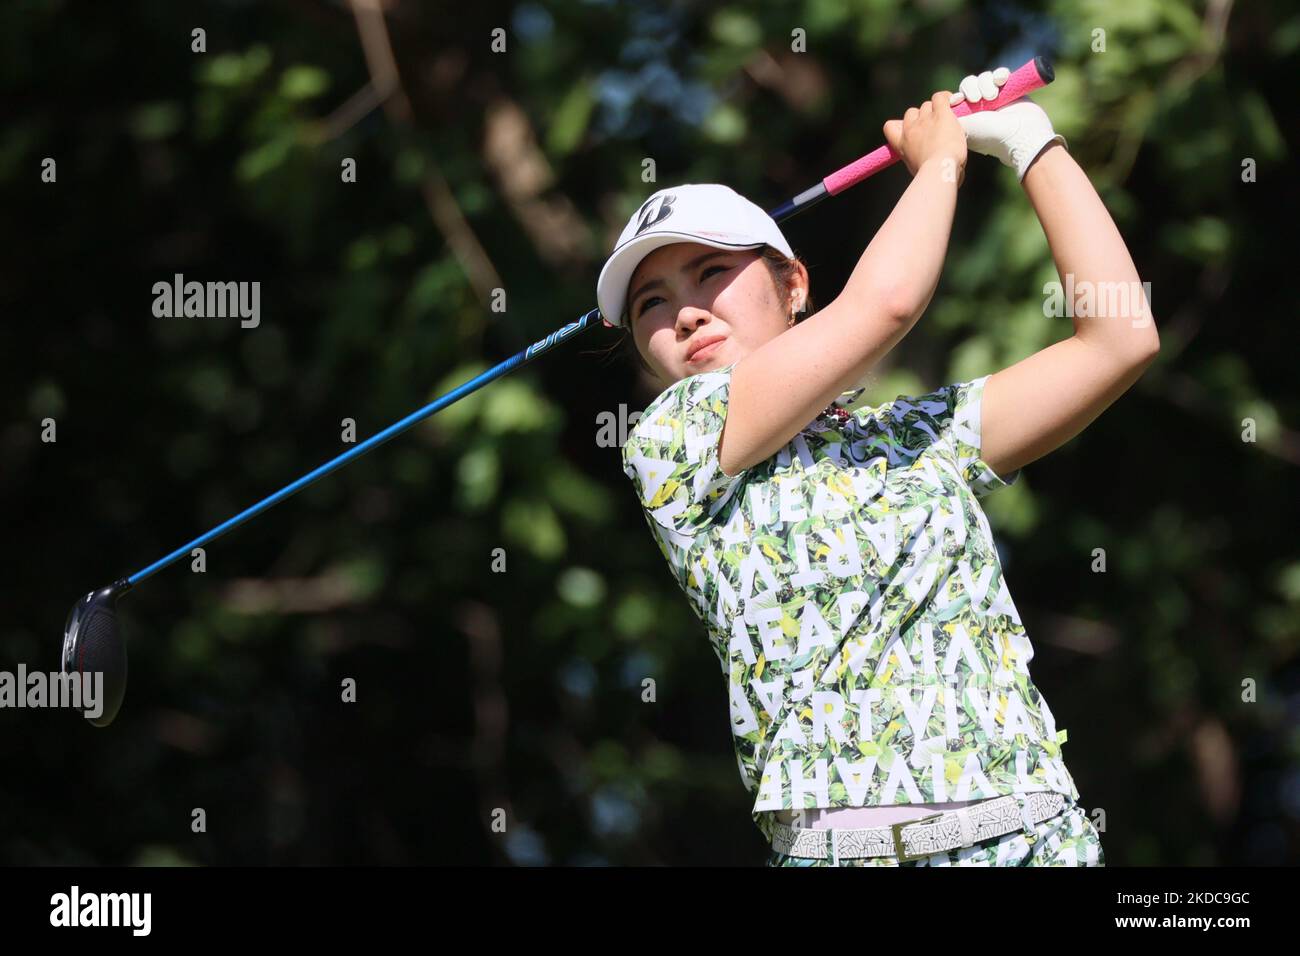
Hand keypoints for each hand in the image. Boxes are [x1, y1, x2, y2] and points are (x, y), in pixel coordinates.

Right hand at [882, 90, 967, 184]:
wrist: (940, 169)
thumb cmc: (933, 176)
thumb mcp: (920, 172)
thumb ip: (923, 164)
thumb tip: (939, 169)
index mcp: (901, 144)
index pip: (889, 126)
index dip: (900, 126)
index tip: (911, 131)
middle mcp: (910, 129)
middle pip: (912, 112)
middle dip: (922, 118)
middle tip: (935, 129)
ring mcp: (925, 119)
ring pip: (927, 105)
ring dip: (936, 110)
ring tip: (947, 121)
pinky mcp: (941, 113)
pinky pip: (940, 97)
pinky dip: (946, 99)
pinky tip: (953, 105)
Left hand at [951, 67, 1066, 181]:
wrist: (1020, 135)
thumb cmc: (990, 134)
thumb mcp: (965, 126)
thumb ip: (952, 115)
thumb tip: (944, 104)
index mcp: (968, 115)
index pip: (957, 96)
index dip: (958, 94)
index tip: (960, 100)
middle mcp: (980, 106)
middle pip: (969, 84)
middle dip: (971, 88)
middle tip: (976, 99)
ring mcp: (995, 98)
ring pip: (983, 78)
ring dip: (985, 83)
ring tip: (992, 96)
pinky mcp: (1010, 90)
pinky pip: (1000, 75)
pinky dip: (999, 75)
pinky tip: (1002, 80)